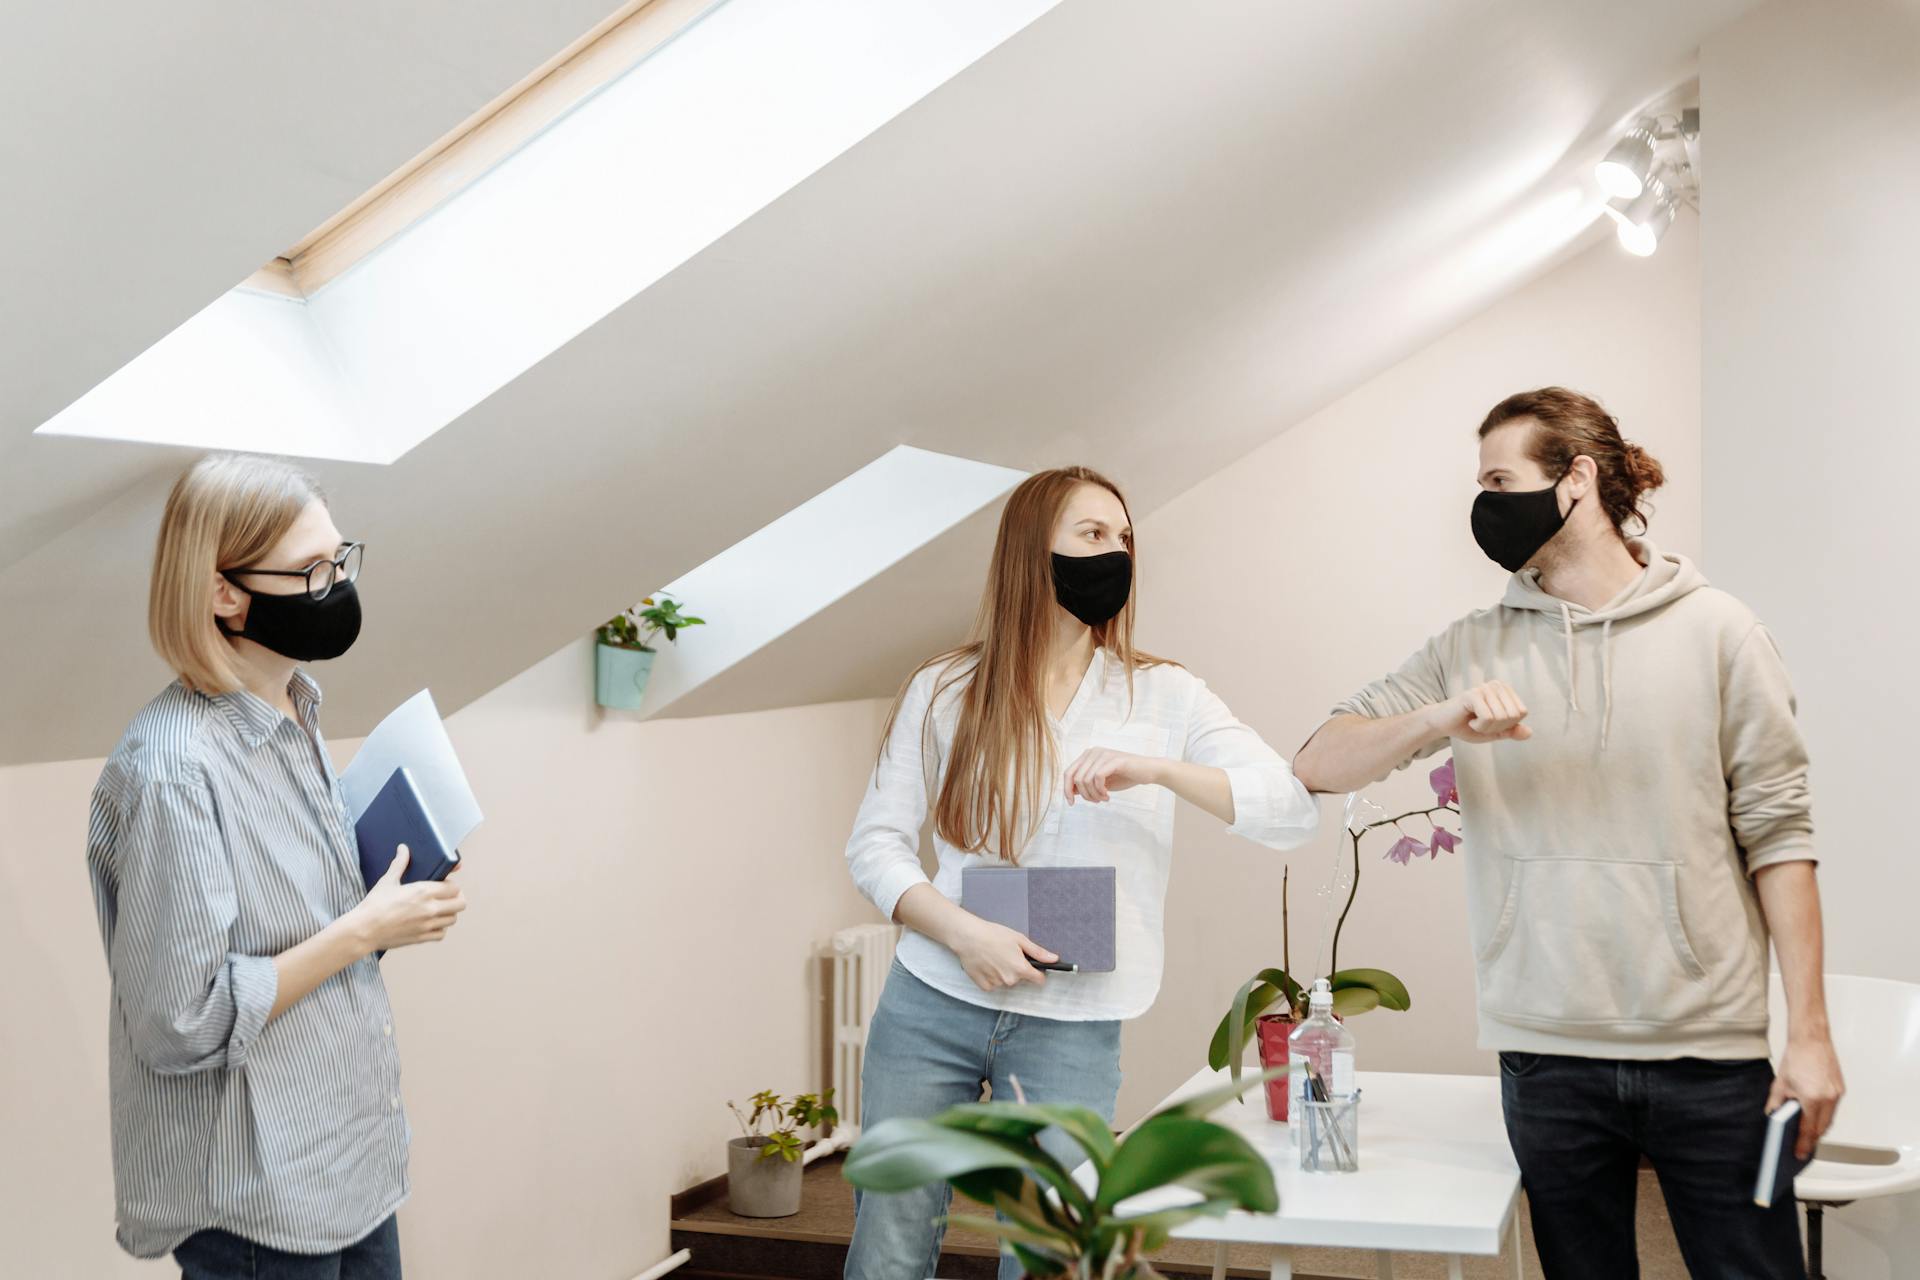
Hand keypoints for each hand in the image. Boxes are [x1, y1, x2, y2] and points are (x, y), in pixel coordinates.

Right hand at [351, 845, 467, 953]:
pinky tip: (431, 923)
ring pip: (453, 919)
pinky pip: (442, 934)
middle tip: (447, 897)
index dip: (451, 885)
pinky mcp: (422, 937)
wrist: (363, 930)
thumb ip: (399, 864)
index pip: (454, 888)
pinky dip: (440, 928)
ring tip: (439, 909)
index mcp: (423, 891)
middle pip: (461, 903)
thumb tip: (403, 849)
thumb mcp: (387, 881)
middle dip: (456, 898)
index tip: (444, 885)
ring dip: (449, 913)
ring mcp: (427, 924)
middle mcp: (430, 908)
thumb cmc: (374, 905)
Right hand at [949, 914, 1054, 991]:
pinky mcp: (984, 986)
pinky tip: (986, 964)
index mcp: (1021, 969)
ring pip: (1006, 981)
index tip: (1032, 966)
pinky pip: (993, 984)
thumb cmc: (993, 935)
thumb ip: (1038, 952)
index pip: (1039, 980)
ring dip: (1003, 973)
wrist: (967, 937)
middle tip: (1006, 954)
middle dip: (1017, 969)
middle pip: (1020, 979)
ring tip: (994, 957)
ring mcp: (996, 984)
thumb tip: (1054, 959)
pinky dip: (991, 976)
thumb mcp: (1019, 939)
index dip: (1038, 972)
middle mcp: (1010, 980)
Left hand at [1063, 748, 1161, 804]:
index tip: (1071, 803)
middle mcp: (1093, 752)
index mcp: (1088, 755)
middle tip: (1096, 801)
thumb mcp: (1101, 783)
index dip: (1066, 789)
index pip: (1068, 773)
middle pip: (1075, 777)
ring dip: (1093, 794)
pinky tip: (1108, 795)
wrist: (1148, 771)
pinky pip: (1097, 777)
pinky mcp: (1113, 759)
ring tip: (1104, 799)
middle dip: (1084, 794)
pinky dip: (1100, 790)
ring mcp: (1103, 754)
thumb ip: (1086, 785)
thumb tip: (1070, 791)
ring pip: (1085, 779)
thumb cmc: (1124, 776)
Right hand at [1433, 681, 1533, 743]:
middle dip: (1497, 727)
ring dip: (1486, 728)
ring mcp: (1485, 688)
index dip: (1507, 725)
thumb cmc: (1468, 726)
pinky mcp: (1473, 694)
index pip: (1522, 713)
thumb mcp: (1494, 732)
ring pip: (1501, 718)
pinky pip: (1487, 718)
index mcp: (1505, 690)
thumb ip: (1512, 731)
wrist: (1443, 725)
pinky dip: (1478, 726)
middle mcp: (1497, 685)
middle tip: (1480, 723)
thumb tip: (1529, 732)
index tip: (1490, 722)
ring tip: (1474, 721)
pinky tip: (1469, 720)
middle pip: (1513, 716)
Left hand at [1770, 1033, 1844, 1159]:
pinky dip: (1824, 1115)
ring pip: (1829, 1120)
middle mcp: (1828, 1098)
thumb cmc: (1796, 1058)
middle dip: (1812, 1139)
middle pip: (1821, 1128)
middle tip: (1802, 1148)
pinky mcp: (1840, 1089)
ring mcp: (1837, 1093)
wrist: (1812, 1039)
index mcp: (1812, 1098)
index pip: (1807, 1129)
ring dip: (1819, 1128)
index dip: (1803, 1144)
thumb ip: (1776, 1104)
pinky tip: (1814, 1117)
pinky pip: (1833, 1109)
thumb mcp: (1779, 1083)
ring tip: (1807, 1135)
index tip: (1799, 1154)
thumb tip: (1773, 1118)